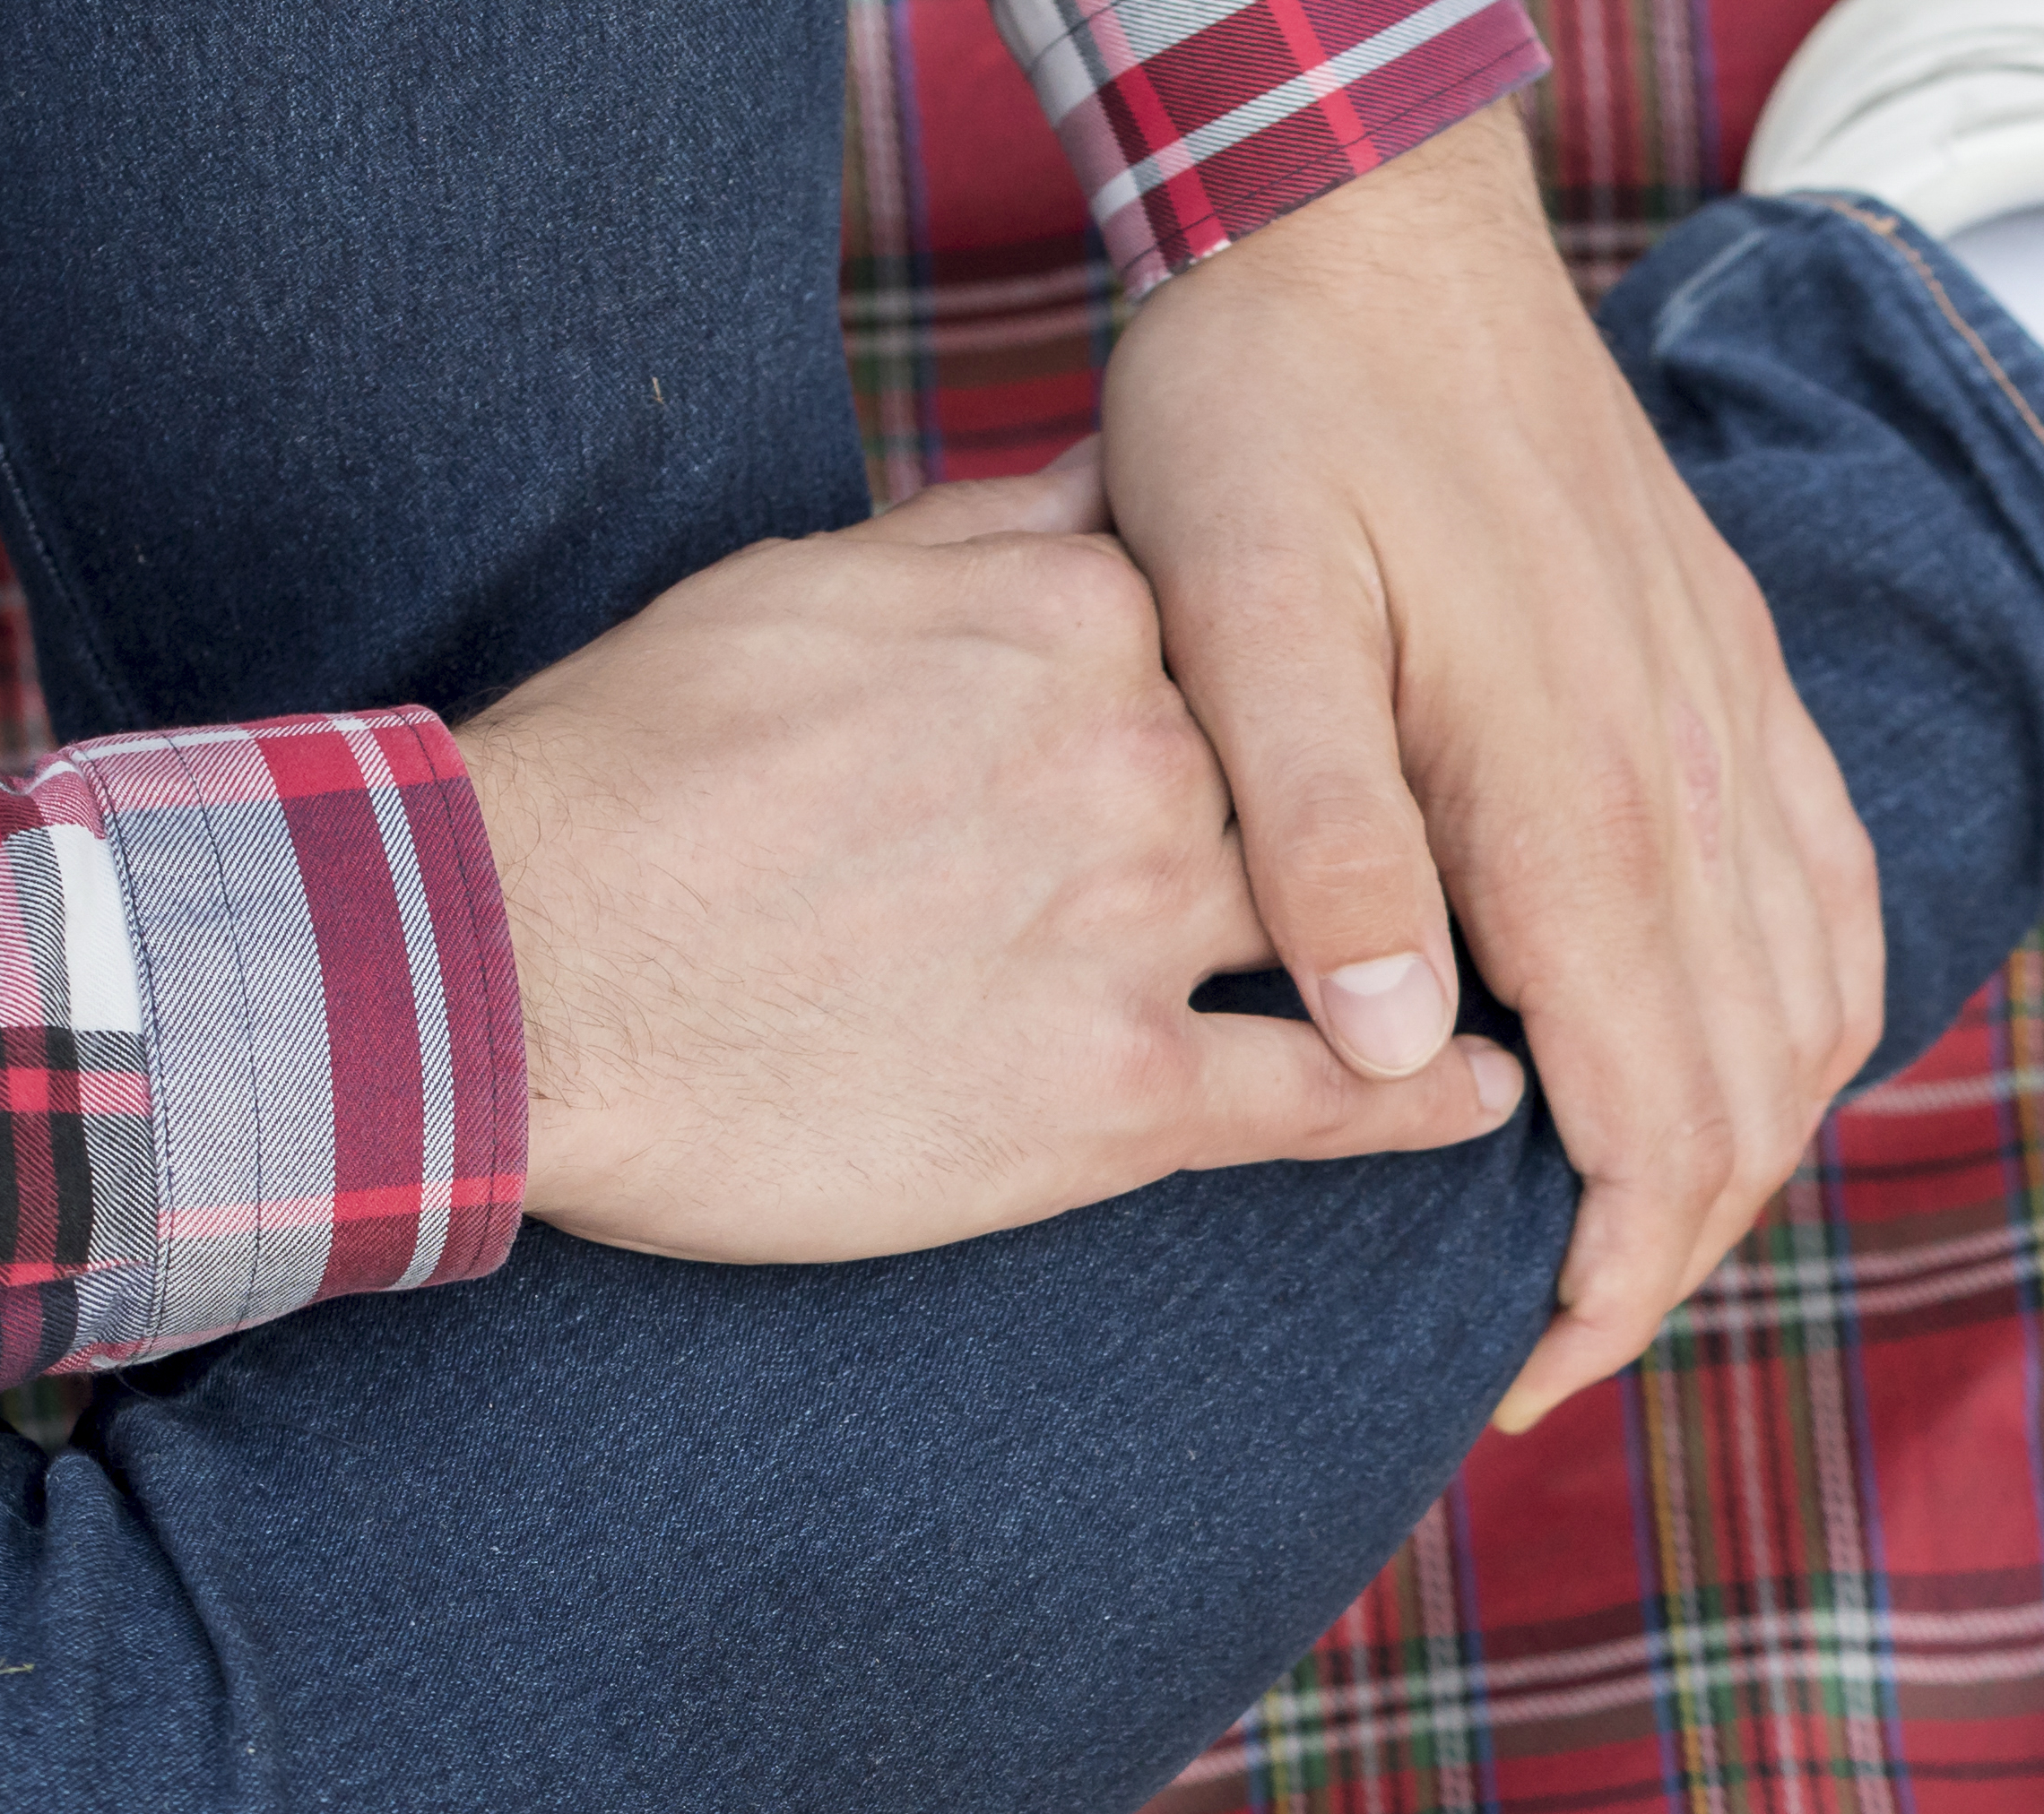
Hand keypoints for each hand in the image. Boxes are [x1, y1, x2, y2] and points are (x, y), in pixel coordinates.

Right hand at [447, 456, 1524, 1259]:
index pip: (1255, 635)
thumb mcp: (810, 582)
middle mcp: (1133, 753)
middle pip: (1324, 783)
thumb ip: (983, 538)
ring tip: (1522, 981)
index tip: (1360, 730)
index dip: (1307, 695)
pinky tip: (1493, 1098)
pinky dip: (1425, 1094)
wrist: (520, 968)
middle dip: (1391, 828)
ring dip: (1439, 956)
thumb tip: (1107, 486)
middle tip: (1480, 865)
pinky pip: (1330, 1094)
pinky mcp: (1116, 1097)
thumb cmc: (632, 772)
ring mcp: (1134, 927)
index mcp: (1068, 611)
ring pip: (1350, 928)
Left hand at [1101, 108, 1877, 1431]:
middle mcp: (1697, 776)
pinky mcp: (1738, 667)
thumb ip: (1325, 837)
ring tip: (1626, 1245)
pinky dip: (1803, 1021)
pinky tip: (1728, 1063)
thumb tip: (1405, 1061)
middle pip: (1754, 1102)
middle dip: (1670, 1264)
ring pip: (1818, 1013)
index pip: (1654, 1123)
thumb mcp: (1241, 617)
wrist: (1366, 210)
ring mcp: (1739, 718)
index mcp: (1579, 799)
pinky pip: (1834, 892)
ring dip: (1743, 1153)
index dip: (1605, 1291)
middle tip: (1553, 1359)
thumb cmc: (1269, 410)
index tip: (1522, 1383)